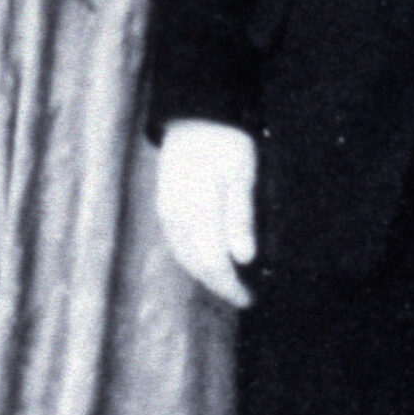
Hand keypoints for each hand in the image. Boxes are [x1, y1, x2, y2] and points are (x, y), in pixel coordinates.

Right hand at [156, 119, 257, 307]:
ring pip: (183, 256)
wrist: (194, 114)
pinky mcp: (164, 204)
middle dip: (219, 285)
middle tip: (242, 297)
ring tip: (227, 283)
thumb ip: (240, 219)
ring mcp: (167, 211)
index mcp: (197, 213)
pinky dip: (192, 257)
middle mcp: (176, 217)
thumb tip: (244, 260)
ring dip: (204, 274)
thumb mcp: (242, 177)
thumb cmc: (225, 142)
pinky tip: (206, 259)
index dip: (230, 286)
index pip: (213, 264)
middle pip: (196, 265)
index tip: (248, 299)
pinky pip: (177, 242)